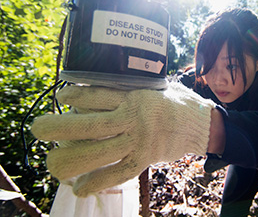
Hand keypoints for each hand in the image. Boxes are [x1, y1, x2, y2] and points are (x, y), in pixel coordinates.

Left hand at [31, 82, 214, 196]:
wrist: (203, 123)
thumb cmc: (178, 102)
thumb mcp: (156, 87)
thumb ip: (133, 88)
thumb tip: (107, 87)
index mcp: (137, 96)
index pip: (101, 94)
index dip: (77, 95)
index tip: (61, 96)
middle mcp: (135, 118)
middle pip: (92, 125)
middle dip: (62, 127)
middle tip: (38, 128)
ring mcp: (140, 140)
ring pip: (101, 152)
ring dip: (73, 159)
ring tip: (51, 162)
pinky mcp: (146, 157)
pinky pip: (119, 172)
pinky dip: (99, 181)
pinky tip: (80, 188)